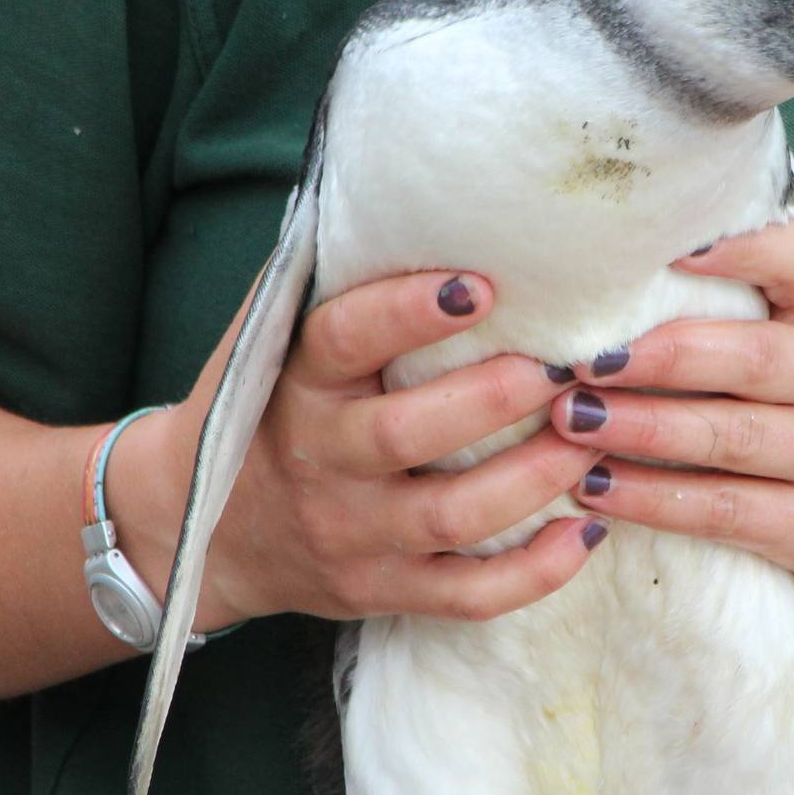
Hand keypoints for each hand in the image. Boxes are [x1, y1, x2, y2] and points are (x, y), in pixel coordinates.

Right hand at [118, 270, 607, 630]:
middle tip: (563, 369)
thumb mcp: (268, 347)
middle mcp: (321, 462)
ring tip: (592, 439)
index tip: (480, 285)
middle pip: (406, 434)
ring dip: (532, 480)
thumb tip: (396, 198)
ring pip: (450, 517)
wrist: (201, 534)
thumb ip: (325, 288)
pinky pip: (465, 596)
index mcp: (294, 385)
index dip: (408, 312)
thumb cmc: (265, 413)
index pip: (344, 340)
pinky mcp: (383, 590)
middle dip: (494, 400)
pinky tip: (587, 531)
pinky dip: (534, 573)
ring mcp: (353, 535)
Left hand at [549, 218, 793, 633]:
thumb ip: (753, 309)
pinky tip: (597, 488)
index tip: (673, 249)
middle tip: (580, 360)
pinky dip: (654, 498)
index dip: (742, 250)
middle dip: (656, 357)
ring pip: (730, 437)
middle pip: (749, 358)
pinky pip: (725, 510)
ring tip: (570, 419)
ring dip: (640, 428)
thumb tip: (619, 271)